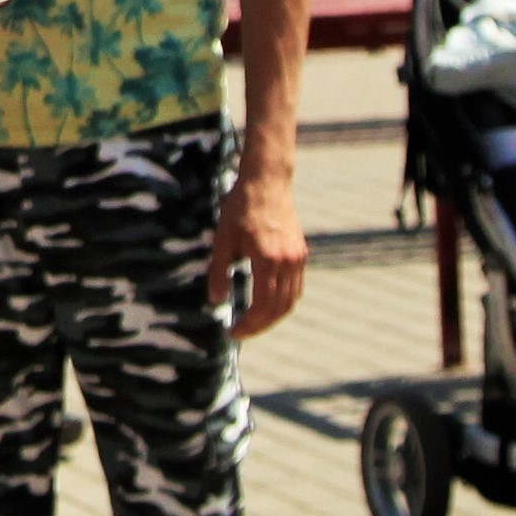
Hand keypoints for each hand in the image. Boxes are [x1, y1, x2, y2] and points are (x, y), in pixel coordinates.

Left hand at [213, 168, 311, 333]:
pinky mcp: (301, 253)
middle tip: (240, 332)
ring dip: (272, 318)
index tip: (233, 332)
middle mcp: (288, 262)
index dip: (248, 324)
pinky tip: (267, 306)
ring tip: (253, 324)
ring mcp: (297, 258)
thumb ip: (219, 271)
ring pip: (290, 301)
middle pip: (278, 308)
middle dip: (259, 326)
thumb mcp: (223, 238)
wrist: (267, 182)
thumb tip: (215, 301)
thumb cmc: (240, 207)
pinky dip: (283, 303)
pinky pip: (296, 288)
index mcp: (267, 259)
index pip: (262, 305)